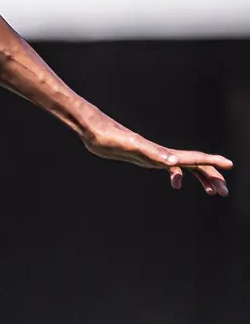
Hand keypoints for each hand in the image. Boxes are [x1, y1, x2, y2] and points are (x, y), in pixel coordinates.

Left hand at [80, 117, 230, 195]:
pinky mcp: (143, 158)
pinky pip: (168, 168)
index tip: (230, 165)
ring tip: (212, 192)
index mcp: (162, 153)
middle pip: (195, 165)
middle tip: (224, 193)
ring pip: (185, 168)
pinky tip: (177, 185)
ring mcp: (154, 155)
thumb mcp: (130, 146)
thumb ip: (152, 154)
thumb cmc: (109, 136)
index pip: (193, 158)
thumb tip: (173, 163)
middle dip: (211, 178)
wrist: (93, 130)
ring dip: (200, 178)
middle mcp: (161, 153)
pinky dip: (177, 176)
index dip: (212, 163)